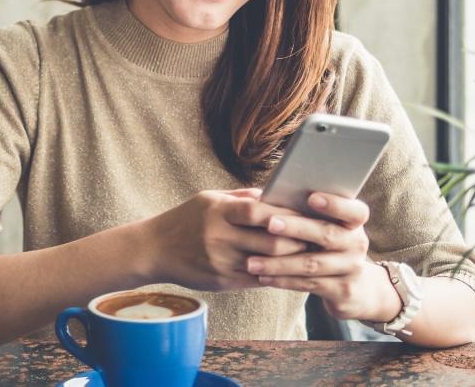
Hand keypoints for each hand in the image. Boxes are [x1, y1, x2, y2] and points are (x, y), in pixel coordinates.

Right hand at [143, 189, 308, 291]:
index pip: (259, 211)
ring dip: (292, 261)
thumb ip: (242, 198)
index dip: (287, 214)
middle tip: (320, 239)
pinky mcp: (222, 281)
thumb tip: (277, 194)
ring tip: (311, 255)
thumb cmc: (186, 219)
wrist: (154, 249)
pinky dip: (276, 274)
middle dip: (299, 241)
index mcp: (218, 211)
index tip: (309, 215)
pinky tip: (290, 270)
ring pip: (268, 264)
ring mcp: (221, 262)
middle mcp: (219, 237)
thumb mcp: (209, 199)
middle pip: (270, 241)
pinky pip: (257, 279)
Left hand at [243, 192, 399, 320]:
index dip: (335, 204)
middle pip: (327, 234)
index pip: (354, 211)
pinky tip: (263, 277)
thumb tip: (267, 198)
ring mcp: (352, 269)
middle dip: (296, 228)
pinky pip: (308, 284)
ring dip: (279, 263)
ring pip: (311, 264)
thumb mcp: (327, 228)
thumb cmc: (328, 246)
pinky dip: (283, 280)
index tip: (312, 197)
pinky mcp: (343, 291)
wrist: (357, 287)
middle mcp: (357, 244)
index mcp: (354, 222)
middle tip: (269, 223)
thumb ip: (307, 214)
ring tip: (251, 262)